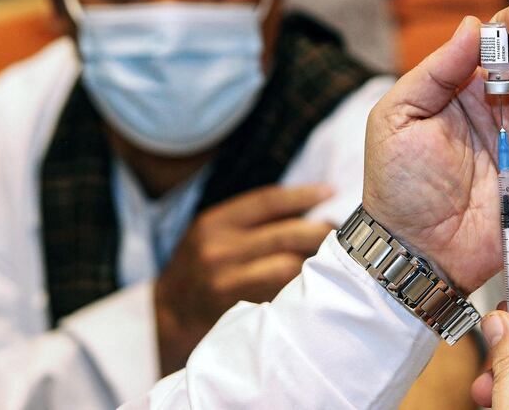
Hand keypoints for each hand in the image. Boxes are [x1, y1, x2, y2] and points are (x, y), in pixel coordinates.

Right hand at [154, 184, 332, 372]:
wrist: (168, 315)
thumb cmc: (198, 267)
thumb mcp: (212, 233)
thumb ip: (250, 221)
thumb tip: (307, 207)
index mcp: (214, 222)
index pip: (268, 201)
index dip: (304, 195)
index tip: (330, 192)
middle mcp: (218, 248)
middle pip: (286, 234)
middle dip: (321, 231)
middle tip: (340, 231)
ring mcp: (227, 281)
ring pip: (288, 265)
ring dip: (316, 260)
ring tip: (331, 256)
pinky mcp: (236, 307)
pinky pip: (281, 293)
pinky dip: (301, 284)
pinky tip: (314, 280)